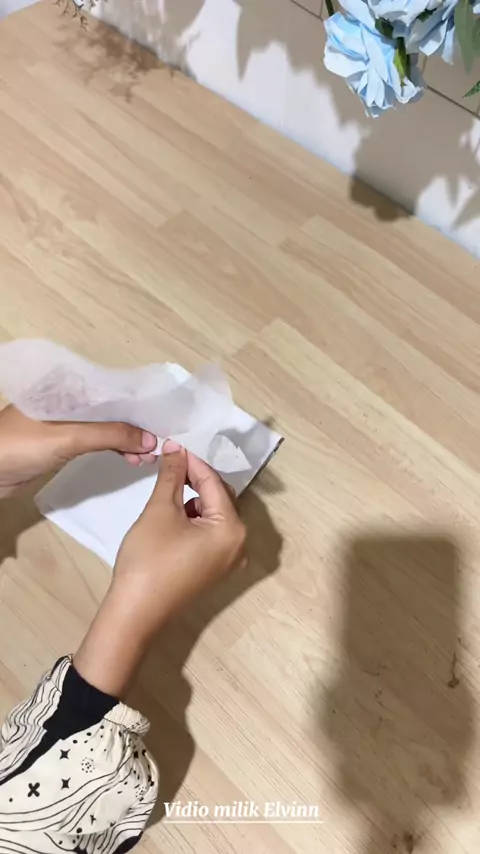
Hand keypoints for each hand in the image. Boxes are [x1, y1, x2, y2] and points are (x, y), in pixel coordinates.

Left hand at [0, 404, 156, 496]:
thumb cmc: (17, 446)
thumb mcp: (67, 438)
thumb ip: (109, 435)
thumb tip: (150, 439)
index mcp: (67, 388)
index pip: (112, 390)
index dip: (138, 404)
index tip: (163, 418)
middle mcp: (68, 400)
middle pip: (112, 409)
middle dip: (136, 425)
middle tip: (159, 443)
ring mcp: (64, 423)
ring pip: (106, 427)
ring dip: (127, 440)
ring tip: (147, 457)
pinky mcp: (61, 443)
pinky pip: (95, 441)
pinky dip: (113, 448)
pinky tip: (129, 458)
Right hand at [74, 440, 245, 696]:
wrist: (135, 612)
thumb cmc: (148, 558)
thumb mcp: (160, 510)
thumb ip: (172, 476)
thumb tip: (176, 448)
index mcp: (232, 528)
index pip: (214, 483)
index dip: (193, 462)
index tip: (174, 445)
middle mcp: (240, 544)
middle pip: (220, 499)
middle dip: (196, 479)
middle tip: (171, 461)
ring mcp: (229, 560)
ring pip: (215, 516)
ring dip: (195, 498)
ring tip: (170, 485)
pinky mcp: (215, 570)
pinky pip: (211, 534)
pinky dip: (196, 519)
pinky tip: (175, 512)